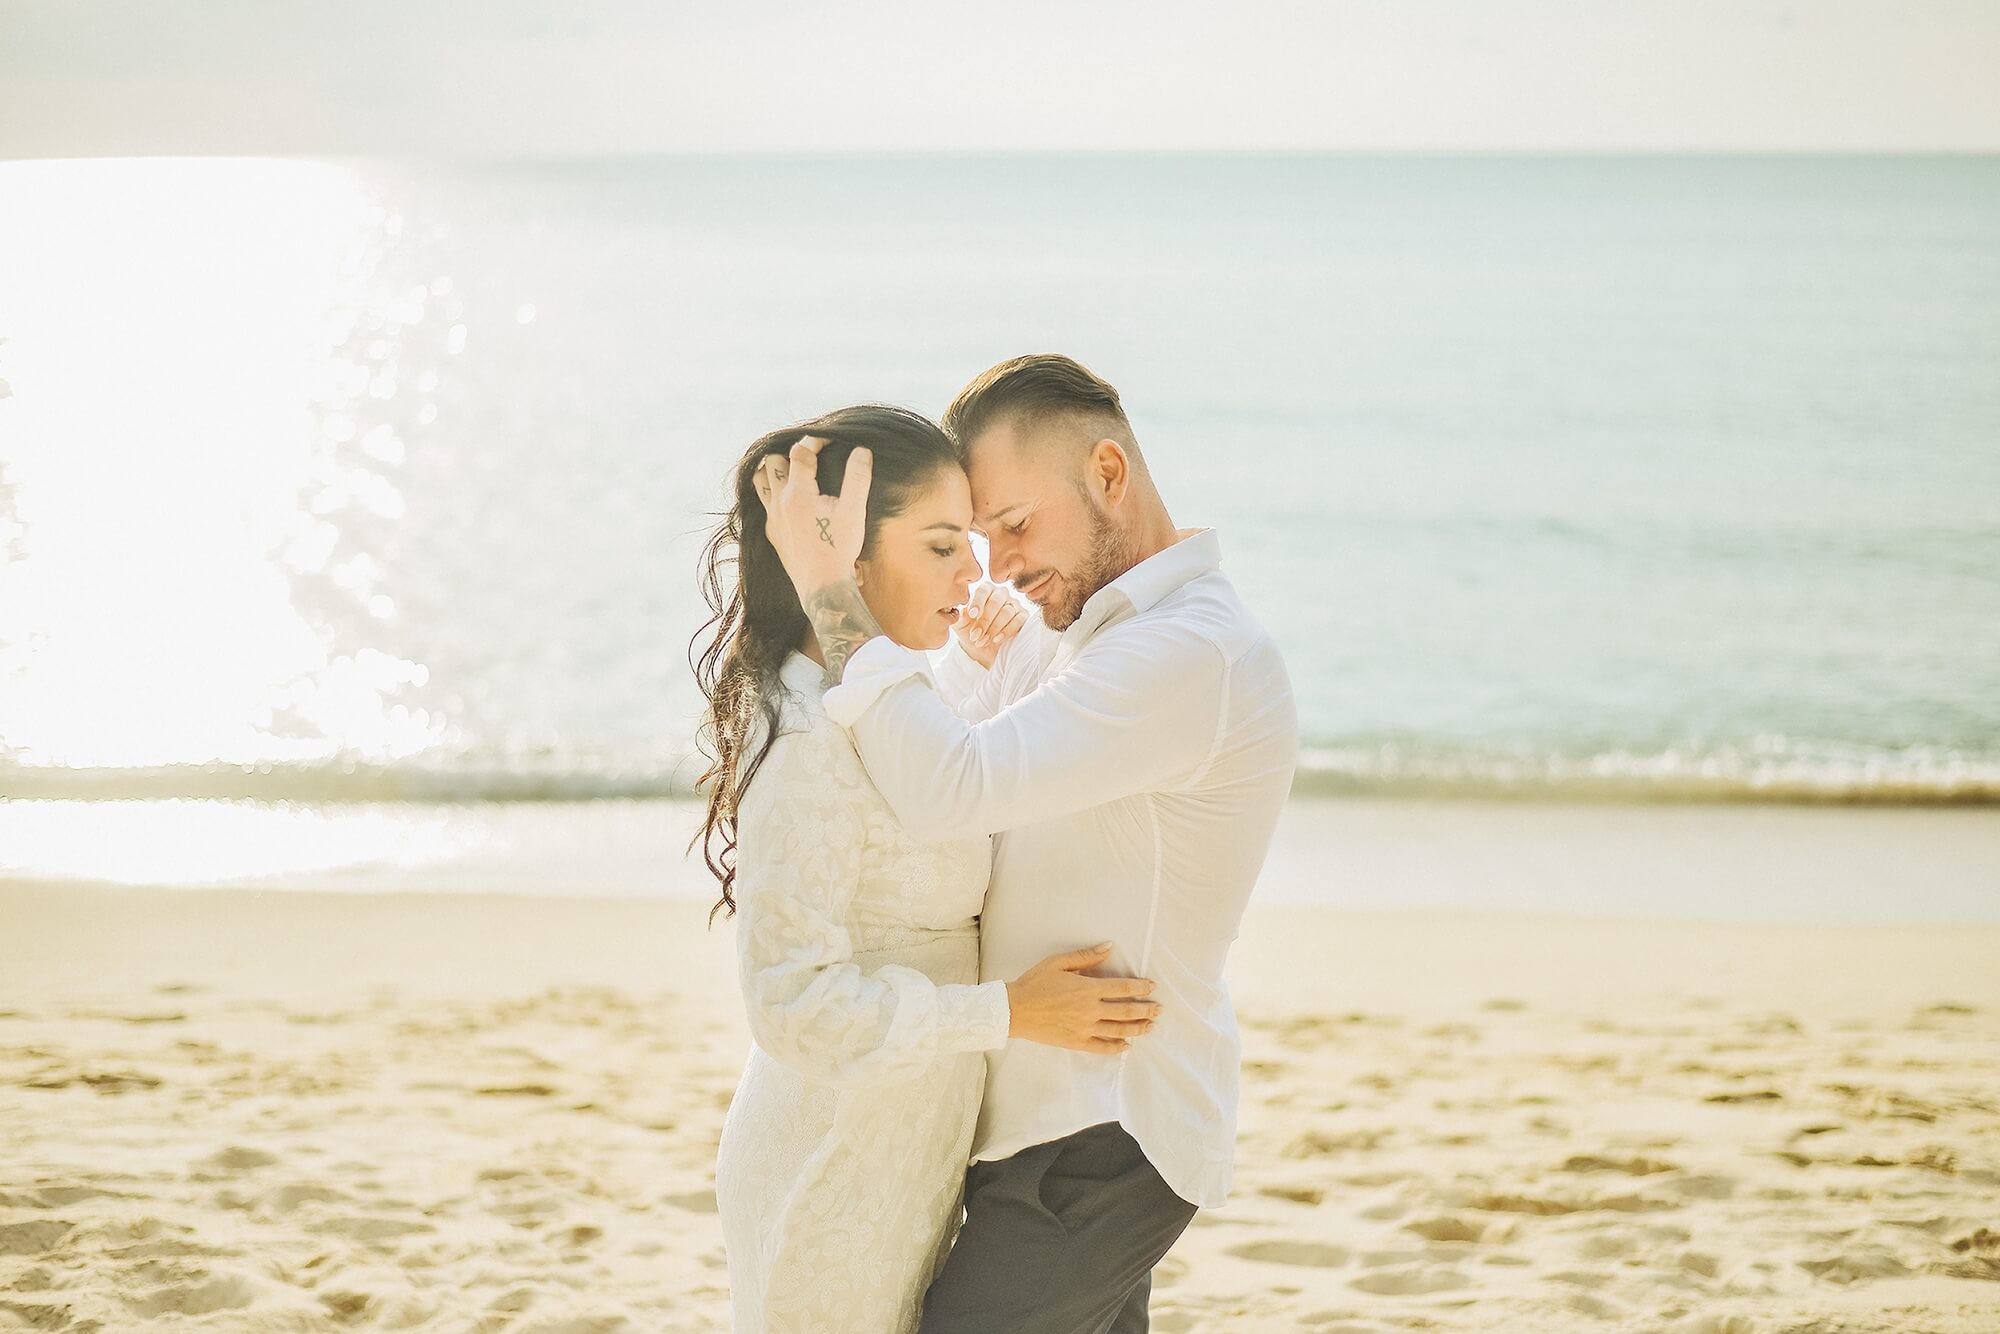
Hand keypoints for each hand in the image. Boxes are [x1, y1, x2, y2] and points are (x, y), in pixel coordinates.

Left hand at [751, 436, 872, 595]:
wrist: (822, 586)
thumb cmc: (839, 549)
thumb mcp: (854, 512)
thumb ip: (858, 478)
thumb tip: (862, 450)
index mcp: (799, 493)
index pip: (800, 451)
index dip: (815, 441)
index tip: (829, 441)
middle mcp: (779, 502)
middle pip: (774, 461)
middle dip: (792, 454)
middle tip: (813, 458)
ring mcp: (772, 518)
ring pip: (760, 480)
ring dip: (775, 471)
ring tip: (795, 472)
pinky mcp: (771, 533)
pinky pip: (764, 504)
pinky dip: (773, 493)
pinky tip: (790, 500)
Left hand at [952, 582, 1028, 669]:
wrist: (981, 646)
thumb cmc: (970, 630)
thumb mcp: (960, 624)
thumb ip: (960, 616)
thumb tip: (963, 611)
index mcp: (985, 590)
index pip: (983, 590)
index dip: (977, 602)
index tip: (971, 615)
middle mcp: (1000, 594)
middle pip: (996, 601)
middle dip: (984, 621)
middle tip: (975, 635)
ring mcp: (1013, 604)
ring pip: (1007, 612)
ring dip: (993, 629)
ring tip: (982, 641)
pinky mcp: (1023, 616)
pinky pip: (1019, 620)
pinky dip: (1006, 631)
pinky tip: (996, 639)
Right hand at [1005, 943, 1161, 1054]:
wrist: (1013, 1010)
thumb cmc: (1034, 983)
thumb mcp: (1058, 963)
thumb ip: (1086, 956)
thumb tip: (1109, 947)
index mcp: (1087, 989)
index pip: (1122, 989)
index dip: (1140, 988)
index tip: (1151, 987)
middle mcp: (1090, 1010)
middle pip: (1126, 1011)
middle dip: (1146, 1010)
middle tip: (1159, 1009)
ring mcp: (1084, 1028)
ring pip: (1118, 1030)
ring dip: (1138, 1028)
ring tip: (1151, 1027)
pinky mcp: (1076, 1042)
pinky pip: (1101, 1047)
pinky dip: (1116, 1047)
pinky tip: (1126, 1046)